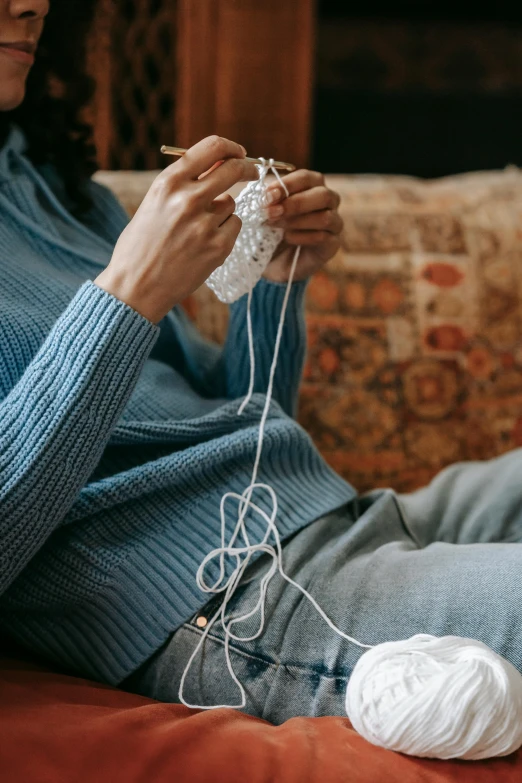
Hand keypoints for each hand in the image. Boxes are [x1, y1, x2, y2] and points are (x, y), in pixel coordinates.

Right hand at [94, 136, 258, 322]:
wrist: (135, 286)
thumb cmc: (141, 245)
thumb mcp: (154, 203)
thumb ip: (182, 184)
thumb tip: (217, 164)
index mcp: (168, 183)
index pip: (211, 148)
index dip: (230, 147)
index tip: (238, 152)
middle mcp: (188, 199)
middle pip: (233, 169)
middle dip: (247, 168)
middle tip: (252, 172)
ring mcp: (205, 224)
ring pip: (231, 203)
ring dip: (222, 211)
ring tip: (198, 230)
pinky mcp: (218, 247)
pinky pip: (234, 226)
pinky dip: (225, 232)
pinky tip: (204, 244)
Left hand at [261, 170, 342, 282]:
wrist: (276, 260)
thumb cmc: (273, 229)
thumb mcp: (267, 212)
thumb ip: (269, 200)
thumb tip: (266, 193)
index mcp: (312, 186)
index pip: (307, 178)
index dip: (287, 185)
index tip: (268, 195)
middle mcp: (328, 202)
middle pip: (323, 195)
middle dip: (295, 203)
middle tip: (271, 212)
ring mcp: (334, 223)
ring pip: (325, 217)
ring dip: (297, 221)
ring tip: (276, 226)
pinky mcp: (333, 244)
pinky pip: (323, 237)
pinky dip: (302, 237)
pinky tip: (287, 239)